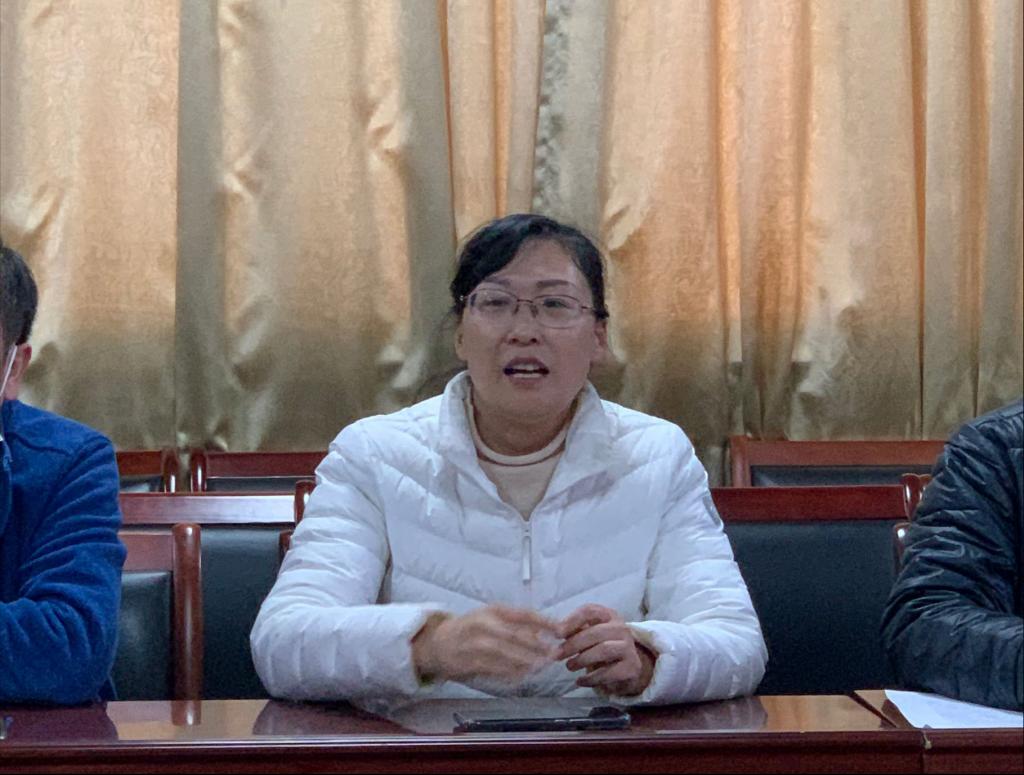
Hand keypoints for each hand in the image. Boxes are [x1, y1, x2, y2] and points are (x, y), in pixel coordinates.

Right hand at [412, 605, 559, 683]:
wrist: (437, 642)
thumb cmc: (472, 629)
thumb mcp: (493, 619)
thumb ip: (517, 625)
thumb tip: (544, 634)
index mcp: (493, 610)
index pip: (523, 614)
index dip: (544, 622)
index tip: (561, 630)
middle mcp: (483, 624)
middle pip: (514, 634)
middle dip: (536, 645)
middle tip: (554, 653)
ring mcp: (474, 643)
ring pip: (503, 652)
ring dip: (524, 660)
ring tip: (541, 667)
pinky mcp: (467, 662)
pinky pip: (492, 668)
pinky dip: (508, 673)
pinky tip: (522, 676)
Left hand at [556, 604, 655, 695]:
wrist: (627, 668)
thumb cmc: (601, 647)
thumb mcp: (589, 635)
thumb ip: (574, 631)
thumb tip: (554, 632)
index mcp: (609, 615)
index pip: (590, 610)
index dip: (572, 621)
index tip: (557, 634)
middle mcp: (621, 628)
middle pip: (595, 632)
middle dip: (573, 644)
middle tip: (558, 655)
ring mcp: (629, 647)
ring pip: (604, 650)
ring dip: (582, 659)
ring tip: (569, 666)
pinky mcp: (632, 667)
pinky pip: (609, 672)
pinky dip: (591, 678)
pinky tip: (580, 681)